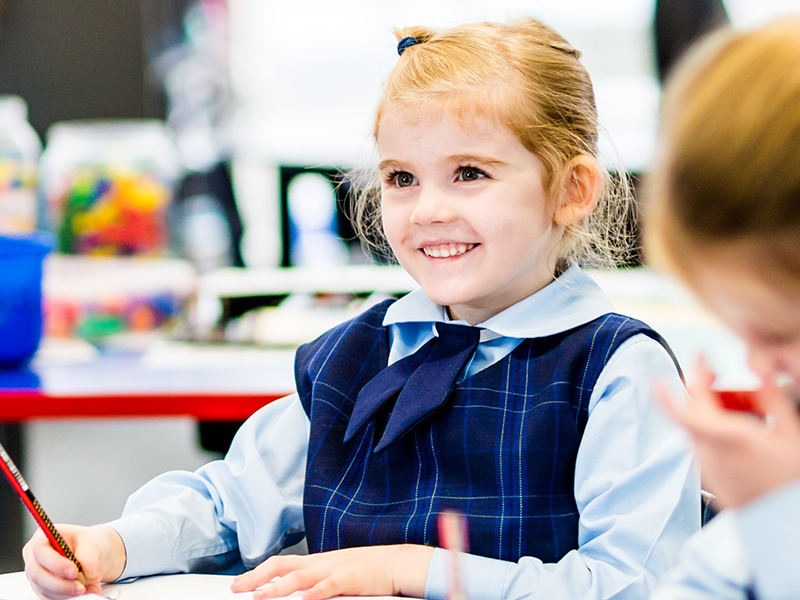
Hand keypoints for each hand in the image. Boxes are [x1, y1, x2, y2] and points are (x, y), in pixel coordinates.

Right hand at [23, 524, 126, 599]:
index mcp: (42, 539)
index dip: (55, 563)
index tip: (74, 571)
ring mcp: (37, 576)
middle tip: (81, 587)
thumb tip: (90, 569)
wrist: (93, 556)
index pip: (40, 551)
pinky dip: (69, 597)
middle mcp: (35, 558)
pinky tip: (86, 592)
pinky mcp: (44, 590)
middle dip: (61, 584)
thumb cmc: (88, 543)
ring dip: (68, 593)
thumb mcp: (92, 541)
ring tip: (90, 588)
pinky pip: (52, 598)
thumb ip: (90, 555)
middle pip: (38, 575)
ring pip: (45, 590)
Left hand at [231, 544, 433, 599]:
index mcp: (314, 561)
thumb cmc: (363, 571)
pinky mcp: (349, 579)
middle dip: (258, 577)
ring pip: (300, 576)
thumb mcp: (332, 573)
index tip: (239, 583)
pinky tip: (305, 599)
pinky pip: (329, 586)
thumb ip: (311, 580)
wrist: (393, 563)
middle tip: (238, 588)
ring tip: (261, 596)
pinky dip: (316, 592)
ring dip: (278, 587)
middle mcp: (319, 563)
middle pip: (282, 565)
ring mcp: (333, 569)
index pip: (279, 563)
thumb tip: (290, 591)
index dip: (257, 572)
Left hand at [657, 357, 799, 507]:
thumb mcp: (787, 432)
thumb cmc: (787, 480)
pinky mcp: (707, 474)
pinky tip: (745, 430)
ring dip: (715, 408)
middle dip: (708, 388)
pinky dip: (716, 427)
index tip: (700, 353)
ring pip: (698, 423)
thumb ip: (768, 394)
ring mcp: (704, 463)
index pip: (689, 398)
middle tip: (727, 381)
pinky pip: (704, 440)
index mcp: (724, 435)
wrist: (782, 522)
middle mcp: (706, 449)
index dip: (691, 371)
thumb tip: (757, 363)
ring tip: (751, 411)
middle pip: (694, 406)